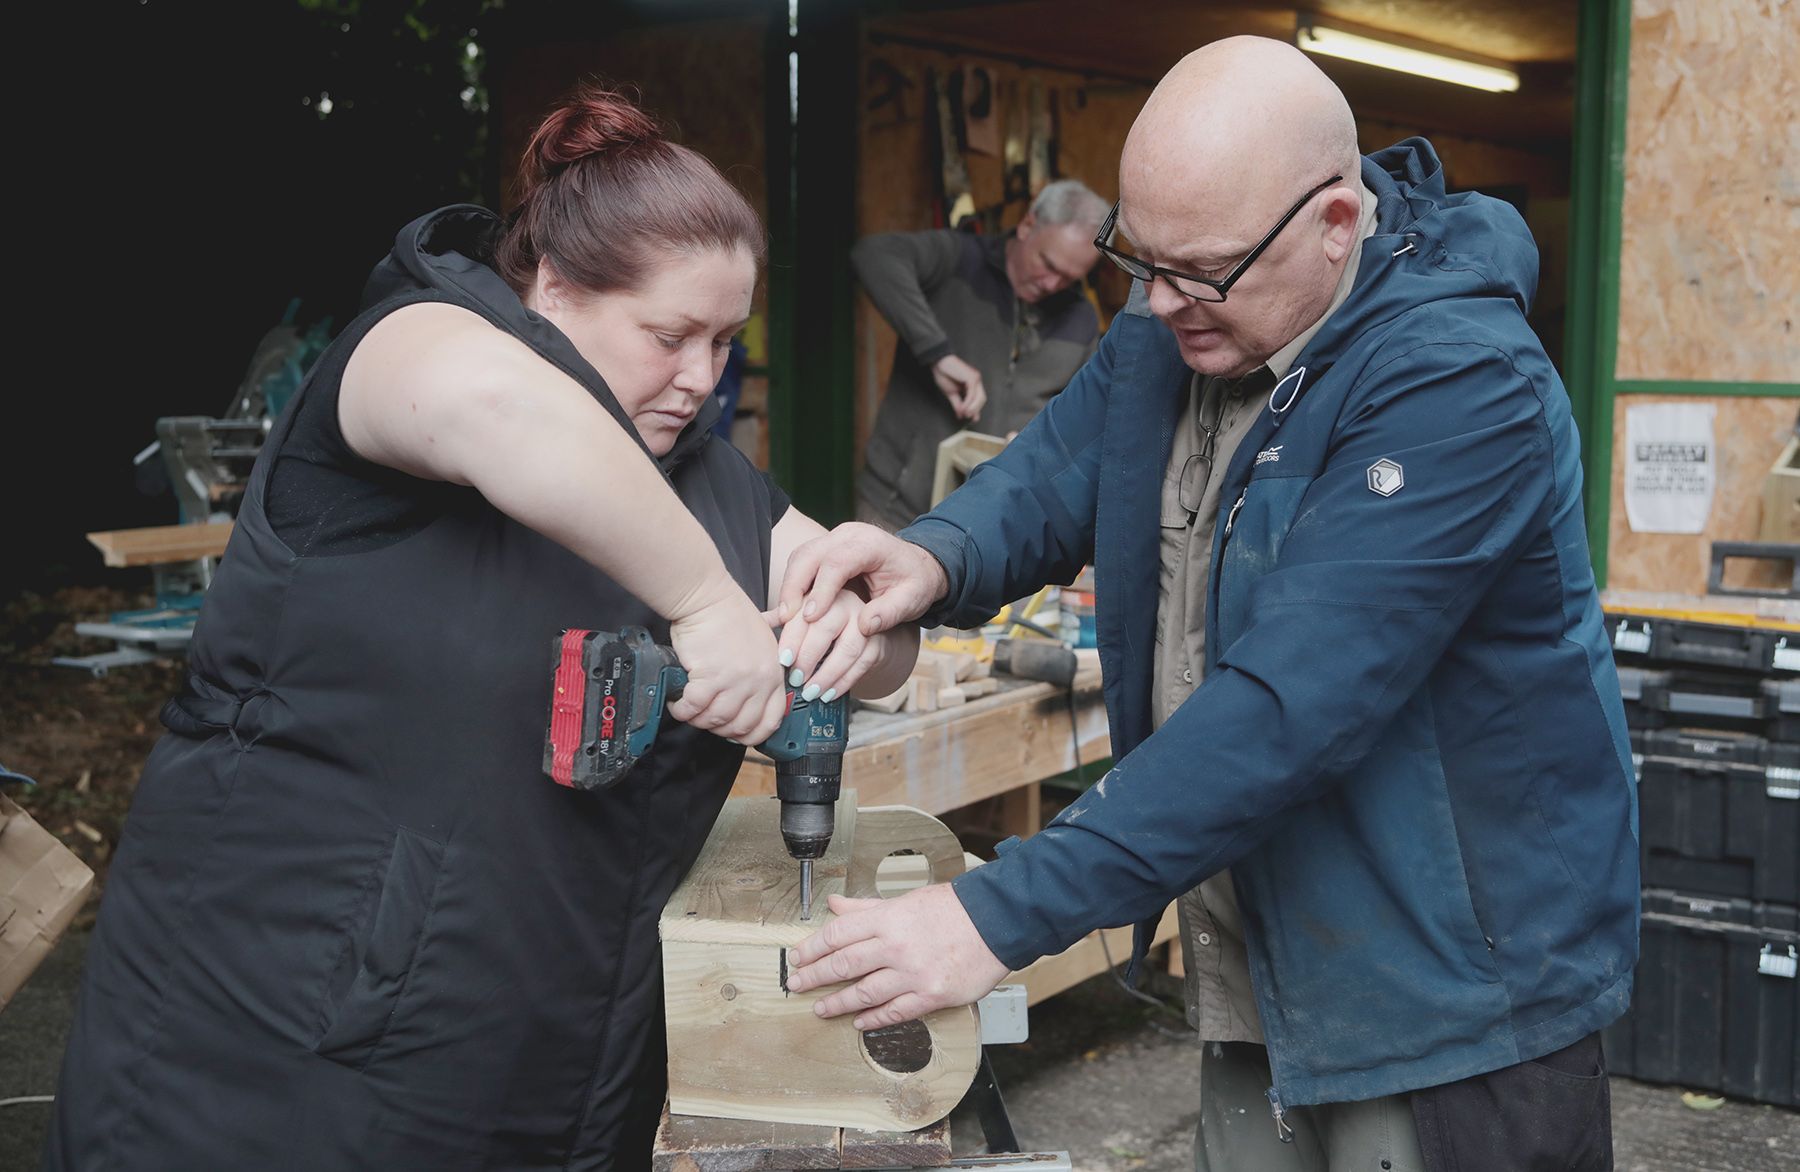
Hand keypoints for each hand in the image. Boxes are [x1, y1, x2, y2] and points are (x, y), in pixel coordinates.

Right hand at [666, 587, 788, 745]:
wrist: (706, 598)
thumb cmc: (729, 613)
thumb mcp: (763, 638)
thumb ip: (767, 662)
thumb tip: (766, 682)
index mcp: (773, 673)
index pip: (772, 719)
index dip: (754, 734)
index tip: (738, 734)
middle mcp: (758, 680)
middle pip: (741, 725)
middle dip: (720, 729)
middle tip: (707, 719)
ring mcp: (735, 680)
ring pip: (716, 719)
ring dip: (699, 719)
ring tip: (689, 709)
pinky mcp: (709, 677)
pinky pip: (694, 707)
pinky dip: (682, 710)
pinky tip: (678, 703)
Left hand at [770, 590, 892, 704]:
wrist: (863, 629)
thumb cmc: (824, 624)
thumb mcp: (803, 616)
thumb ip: (782, 619)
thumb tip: (755, 623)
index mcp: (820, 595)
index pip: (804, 614)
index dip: (792, 638)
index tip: (783, 660)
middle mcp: (844, 603)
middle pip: (826, 628)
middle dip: (808, 657)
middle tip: (795, 679)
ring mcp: (864, 623)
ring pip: (847, 649)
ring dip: (827, 675)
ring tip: (810, 691)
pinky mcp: (877, 643)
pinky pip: (861, 665)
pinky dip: (843, 683)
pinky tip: (828, 694)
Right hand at [774, 523, 947, 641]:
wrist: (917, 565)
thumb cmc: (915, 582)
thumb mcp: (913, 599)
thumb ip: (890, 612)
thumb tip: (864, 627)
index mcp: (870, 543)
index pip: (837, 562)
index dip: (821, 589)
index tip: (810, 617)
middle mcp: (848, 535)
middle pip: (809, 554)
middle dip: (794, 586)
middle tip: (787, 618)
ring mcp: (833, 539)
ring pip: (800, 556)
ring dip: (789, 586)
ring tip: (785, 618)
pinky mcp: (825, 549)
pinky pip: (802, 562)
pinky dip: (793, 584)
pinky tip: (791, 609)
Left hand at [786, 884, 1010, 1029]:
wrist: (996, 922)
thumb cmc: (953, 909)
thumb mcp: (906, 900)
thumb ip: (867, 908)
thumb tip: (835, 905)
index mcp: (888, 919)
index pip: (838, 934)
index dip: (812, 947)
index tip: (797, 957)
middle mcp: (896, 946)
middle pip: (844, 964)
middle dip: (814, 977)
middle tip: (795, 985)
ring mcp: (913, 973)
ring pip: (865, 992)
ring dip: (838, 1003)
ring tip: (821, 1009)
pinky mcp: (932, 994)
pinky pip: (895, 1011)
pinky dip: (874, 1019)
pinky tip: (859, 1022)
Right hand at [931, 354, 986, 420]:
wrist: (938, 363)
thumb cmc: (944, 374)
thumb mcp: (951, 393)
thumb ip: (958, 404)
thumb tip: (961, 415)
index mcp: (972, 383)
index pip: (978, 399)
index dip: (976, 410)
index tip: (974, 419)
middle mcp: (976, 380)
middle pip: (982, 399)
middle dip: (976, 410)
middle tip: (968, 417)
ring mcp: (975, 378)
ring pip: (979, 398)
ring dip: (972, 408)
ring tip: (965, 414)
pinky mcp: (971, 378)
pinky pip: (972, 394)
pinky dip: (968, 403)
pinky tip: (963, 408)